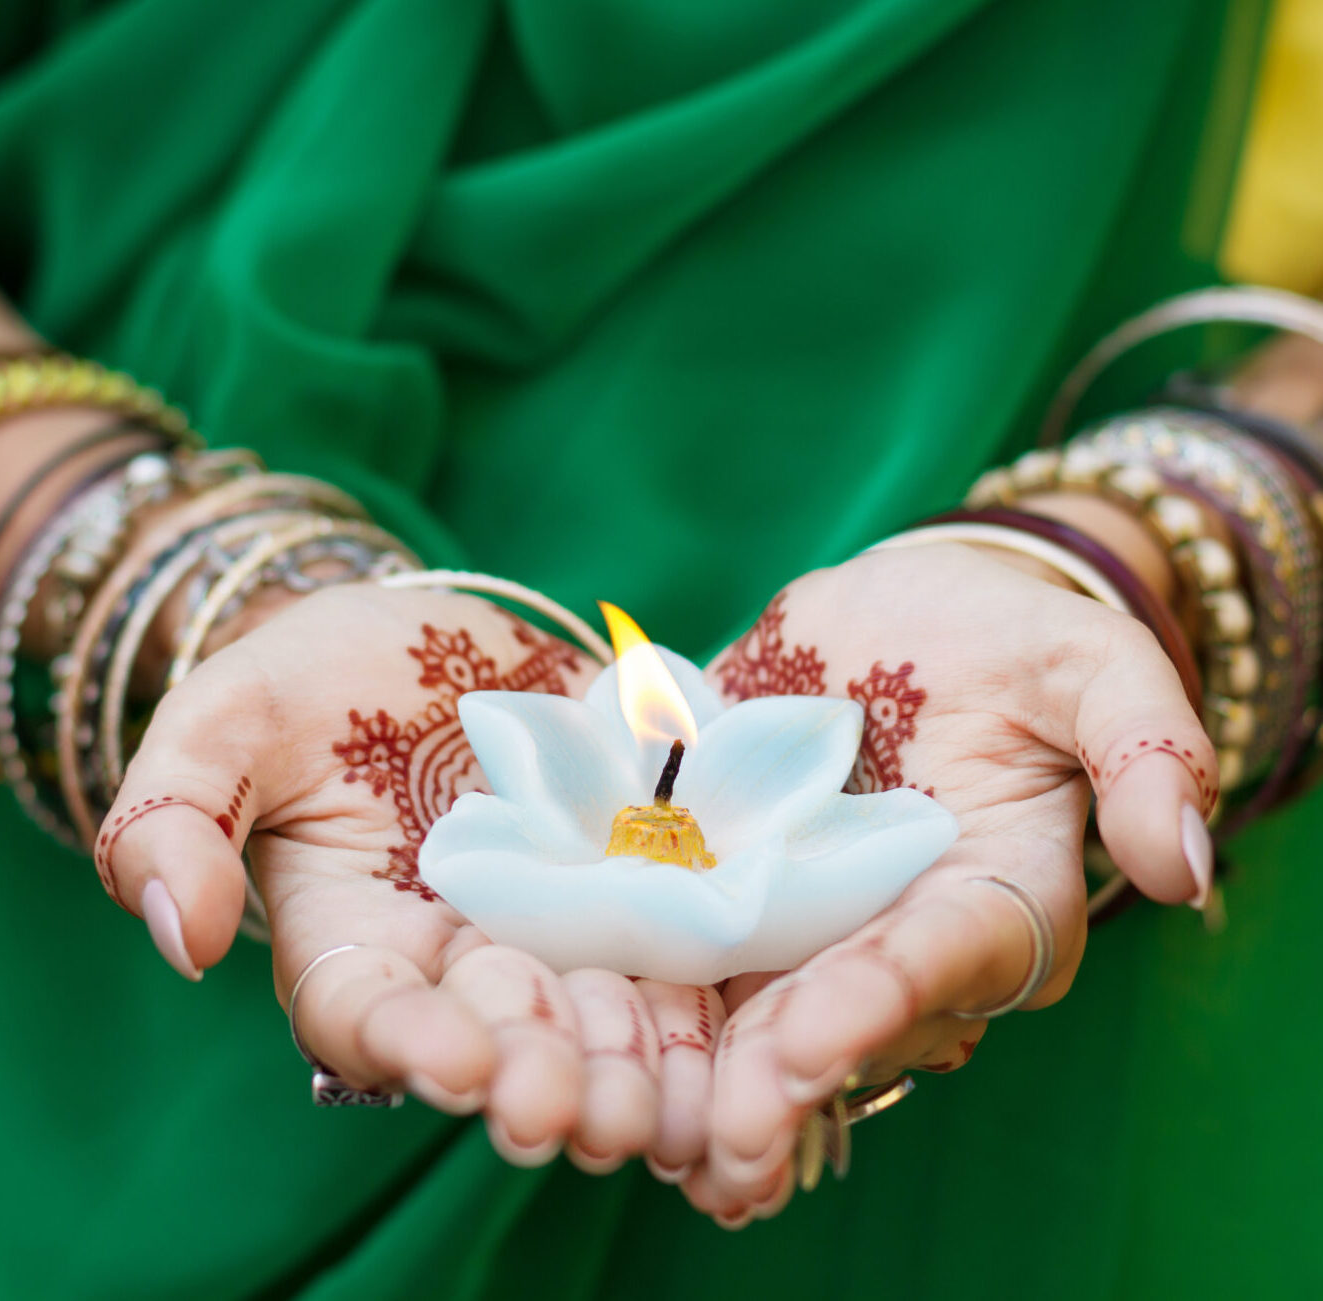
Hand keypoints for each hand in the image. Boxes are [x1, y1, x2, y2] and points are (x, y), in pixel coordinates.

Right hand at [95, 582, 724, 1170]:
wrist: (432, 635)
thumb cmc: (315, 678)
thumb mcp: (226, 717)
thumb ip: (176, 816)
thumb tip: (182, 937)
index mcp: (355, 940)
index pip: (367, 1014)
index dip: (407, 1042)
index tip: (453, 1057)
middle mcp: (460, 956)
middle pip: (498, 1038)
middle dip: (538, 1079)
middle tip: (577, 1113)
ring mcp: (556, 924)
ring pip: (593, 1017)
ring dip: (629, 1068)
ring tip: (664, 1104)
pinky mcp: (636, 879)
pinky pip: (672, 946)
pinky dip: (702, 995)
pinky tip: (736, 1033)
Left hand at [678, 543, 1212, 1224]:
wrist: (901, 616)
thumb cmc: (1006, 638)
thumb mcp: (1086, 663)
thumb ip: (1142, 747)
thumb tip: (1182, 870)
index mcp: (990, 897)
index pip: (946, 958)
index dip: (885, 998)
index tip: (816, 1041)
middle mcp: (889, 929)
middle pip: (840, 1007)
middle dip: (781, 1070)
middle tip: (718, 1134)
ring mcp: (800, 911)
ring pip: (752, 994)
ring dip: (698, 1059)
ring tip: (641, 1119)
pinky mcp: (723, 872)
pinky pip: (676, 922)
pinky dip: (627, 960)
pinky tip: (569, 1006)